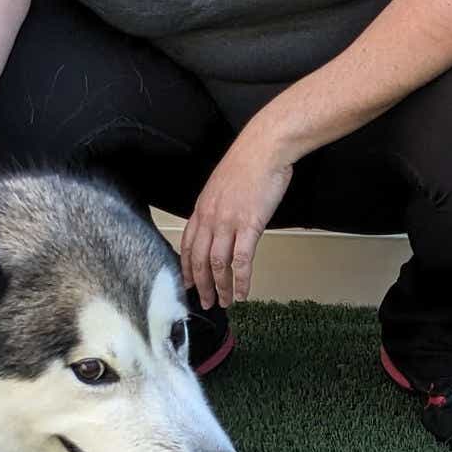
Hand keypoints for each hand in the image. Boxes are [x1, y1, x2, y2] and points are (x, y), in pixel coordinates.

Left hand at [181, 134, 293, 309]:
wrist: (265, 148)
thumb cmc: (248, 162)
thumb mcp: (222, 184)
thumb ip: (217, 205)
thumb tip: (220, 221)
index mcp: (202, 208)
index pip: (188, 245)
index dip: (186, 268)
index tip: (187, 284)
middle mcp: (210, 218)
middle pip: (200, 260)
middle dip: (201, 285)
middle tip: (206, 302)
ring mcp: (228, 222)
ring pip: (218, 265)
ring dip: (222, 287)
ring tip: (226, 302)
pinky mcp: (249, 225)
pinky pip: (242, 260)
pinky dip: (242, 280)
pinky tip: (244, 291)